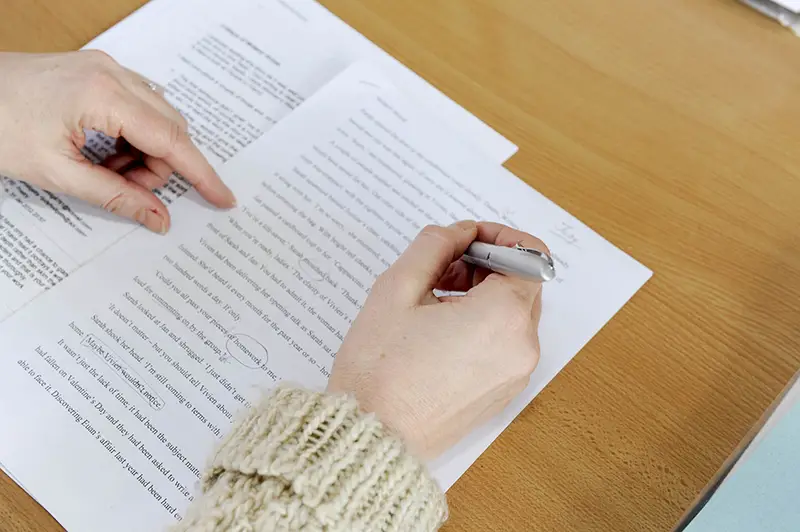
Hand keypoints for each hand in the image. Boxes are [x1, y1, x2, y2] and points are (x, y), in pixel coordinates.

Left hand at [0, 51, 234, 232]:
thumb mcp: (56, 173)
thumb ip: (116, 198)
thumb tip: (159, 218)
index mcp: (104, 95)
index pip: (172, 141)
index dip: (201, 174)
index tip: (223, 198)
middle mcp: (113, 74)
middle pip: (170, 129)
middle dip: (161, 167)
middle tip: (130, 190)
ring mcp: (105, 68)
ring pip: (157, 118)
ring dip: (145, 153)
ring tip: (107, 170)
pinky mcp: (97, 71)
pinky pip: (137, 107)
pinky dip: (131, 136)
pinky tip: (103, 151)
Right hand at [328, 221, 544, 458]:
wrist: (370, 437)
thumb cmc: (378, 369)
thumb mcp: (396, 289)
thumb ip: (434, 246)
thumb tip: (458, 232)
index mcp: (503, 317)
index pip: (530, 255)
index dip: (499, 237)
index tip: (465, 239)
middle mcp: (521, 347)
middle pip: (523, 284)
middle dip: (487, 265)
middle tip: (441, 268)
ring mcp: (514, 374)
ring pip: (513, 314)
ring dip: (483, 294)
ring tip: (433, 301)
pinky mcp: (502, 393)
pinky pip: (505, 343)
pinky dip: (483, 325)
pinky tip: (439, 330)